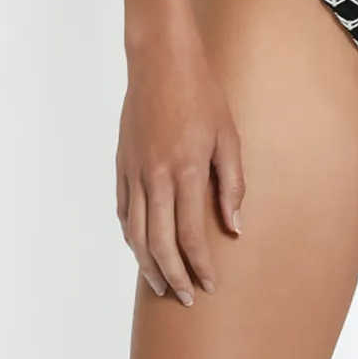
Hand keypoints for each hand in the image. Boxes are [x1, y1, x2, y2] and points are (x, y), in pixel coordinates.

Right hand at [116, 35, 245, 306]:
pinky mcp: (122, 165)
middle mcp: (156, 178)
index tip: (210, 285)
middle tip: (186, 297)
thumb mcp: (228, 135)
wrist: (160, 61)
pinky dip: (132, 236)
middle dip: (174, 277)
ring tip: (162, 284)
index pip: (191, 235)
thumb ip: (232, 183)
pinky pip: (124, 212)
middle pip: (160, 244)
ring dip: (149, 265)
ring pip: (136, 235)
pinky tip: (142, 247)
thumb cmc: (201, 93)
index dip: (200, 266)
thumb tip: (235, 226)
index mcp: (186, 171)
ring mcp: (135, 172)